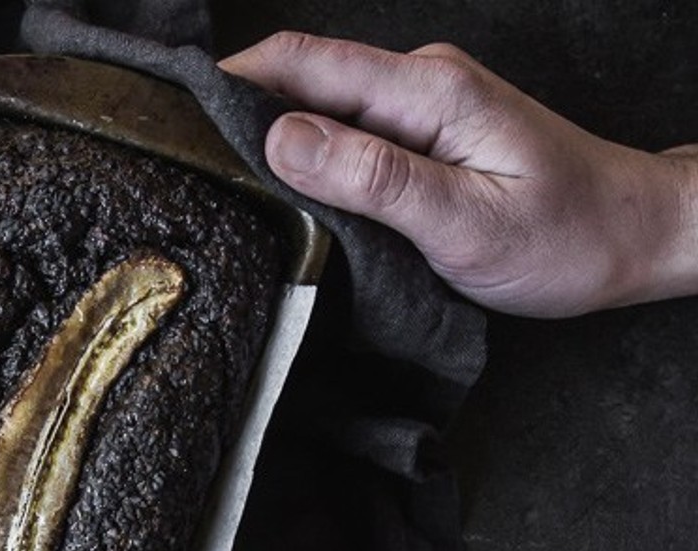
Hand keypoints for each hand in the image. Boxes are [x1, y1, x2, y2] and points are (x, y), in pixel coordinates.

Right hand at [218, 33, 697, 316]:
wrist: (631, 237)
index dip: (228, 81)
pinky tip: (278, 194)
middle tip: (180, 169)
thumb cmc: (564, 235)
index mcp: (426, 90)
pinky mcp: (417, 137)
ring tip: (216, 187)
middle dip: (234, 114)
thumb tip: (280, 138)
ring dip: (265, 140)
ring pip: (317, 109)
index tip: (169, 117)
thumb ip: (372, 178)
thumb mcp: (465, 221)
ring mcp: (416, 108)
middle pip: (299, 80)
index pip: (302, 62)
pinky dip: (301, 158)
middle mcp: (416, 84)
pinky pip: (341, 134)